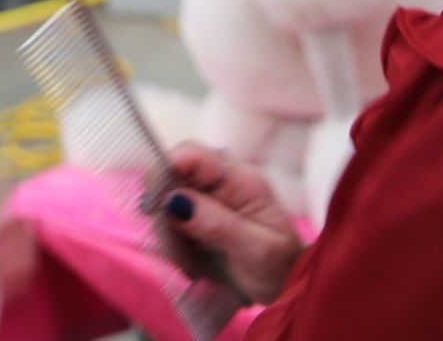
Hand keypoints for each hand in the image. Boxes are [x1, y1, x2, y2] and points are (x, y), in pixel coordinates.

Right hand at [158, 141, 305, 304]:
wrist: (286, 286)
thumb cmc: (279, 267)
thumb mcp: (255, 249)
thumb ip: (216, 223)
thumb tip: (174, 200)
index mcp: (241, 178)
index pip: (194, 155)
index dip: (167, 170)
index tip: (156, 205)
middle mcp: (221, 181)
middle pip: (171, 176)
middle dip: (166, 213)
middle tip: (180, 249)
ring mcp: (207, 198)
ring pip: (165, 202)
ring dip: (169, 234)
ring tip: (192, 264)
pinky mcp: (197, 216)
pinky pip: (169, 221)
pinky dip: (172, 242)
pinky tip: (191, 262)